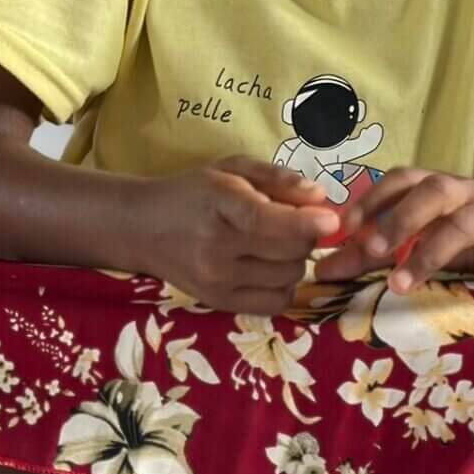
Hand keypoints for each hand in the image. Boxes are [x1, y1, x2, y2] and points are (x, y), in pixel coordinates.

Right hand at [140, 157, 339, 314]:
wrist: (142, 228)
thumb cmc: (193, 193)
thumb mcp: (232, 170)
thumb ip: (278, 179)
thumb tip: (321, 198)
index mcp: (219, 205)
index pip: (267, 221)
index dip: (306, 223)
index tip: (331, 220)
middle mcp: (216, 249)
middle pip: (290, 252)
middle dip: (306, 236)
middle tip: (295, 223)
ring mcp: (217, 281)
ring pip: (289, 278)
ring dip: (297, 260)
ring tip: (277, 244)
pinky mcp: (219, 303)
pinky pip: (275, 303)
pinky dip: (285, 286)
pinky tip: (273, 268)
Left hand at [314, 168, 473, 291]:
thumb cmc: (463, 236)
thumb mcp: (415, 242)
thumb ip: (370, 256)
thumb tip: (320, 272)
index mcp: (434, 188)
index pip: (400, 180)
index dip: (372, 199)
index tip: (345, 228)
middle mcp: (463, 192)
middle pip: (433, 191)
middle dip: (400, 219)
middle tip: (373, 250)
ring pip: (468, 220)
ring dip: (434, 249)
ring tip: (403, 283)